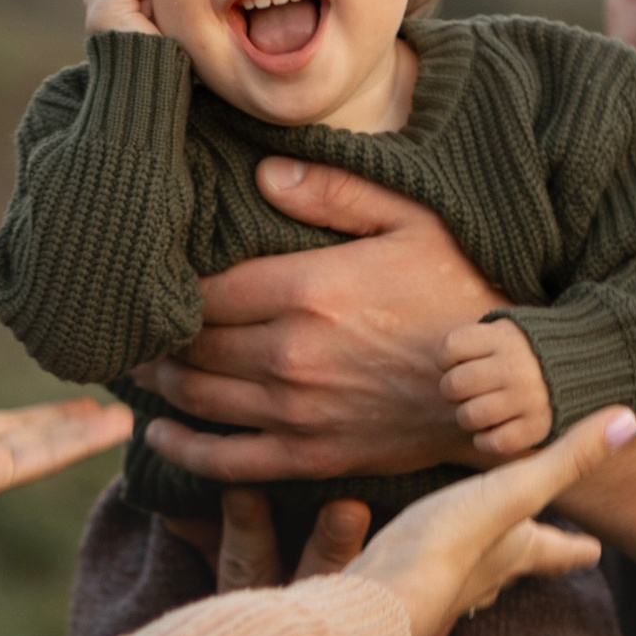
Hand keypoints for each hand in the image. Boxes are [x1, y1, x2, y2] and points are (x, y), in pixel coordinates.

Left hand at [0, 275, 127, 565]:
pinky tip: (117, 427)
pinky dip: (82, 442)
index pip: (1, 420)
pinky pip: (45, 455)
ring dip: (86, 432)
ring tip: (128, 419)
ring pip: (48, 444)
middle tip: (110, 407)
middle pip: (33, 433)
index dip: (37, 413)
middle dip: (71, 422)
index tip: (66, 400)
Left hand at [142, 168, 498, 484]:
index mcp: (308, 291)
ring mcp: (298, 413)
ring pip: (199, 398)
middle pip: (193, 343)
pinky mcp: (311, 457)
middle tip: (130, 325)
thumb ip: (336, 192)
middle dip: (155, 334)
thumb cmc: (463, 291)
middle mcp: (292, 356)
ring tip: (140, 366)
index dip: (170, 287)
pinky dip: (183, 449)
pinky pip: (227, 461)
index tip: (151, 279)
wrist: (504, 382)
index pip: (207, 290)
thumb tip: (263, 175)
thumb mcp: (412, 219)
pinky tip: (157, 435)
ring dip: (160, 382)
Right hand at [351, 414, 635, 635]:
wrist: (385, 595)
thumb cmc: (452, 543)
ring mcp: (443, 588)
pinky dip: (428, 567)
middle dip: (527, 559)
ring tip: (479, 561)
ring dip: (479, 569)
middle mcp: (485, 577)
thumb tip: (629, 421)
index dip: (577, 550)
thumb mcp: (515, 491)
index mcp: (517, 553)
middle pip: (515, 570)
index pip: (557, 552)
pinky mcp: (404, 588)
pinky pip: (425, 575)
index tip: (595, 552)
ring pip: (471, 579)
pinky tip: (414, 561)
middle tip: (540, 555)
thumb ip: (566, 460)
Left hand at [442, 318, 553, 458]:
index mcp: (504, 337)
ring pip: (469, 416)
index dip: (447, 359)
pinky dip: (485, 440)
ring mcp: (528, 398)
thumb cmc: (527, 352)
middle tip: (469, 390)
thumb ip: (474, 342)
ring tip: (481, 409)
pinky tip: (492, 429)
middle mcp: (516, 367)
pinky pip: (493, 443)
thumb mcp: (505, 331)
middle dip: (453, 390)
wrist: (584, 364)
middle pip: (454, 385)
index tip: (461, 362)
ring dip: (468, 416)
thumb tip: (442, 364)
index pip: (450, 349)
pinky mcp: (538, 426)